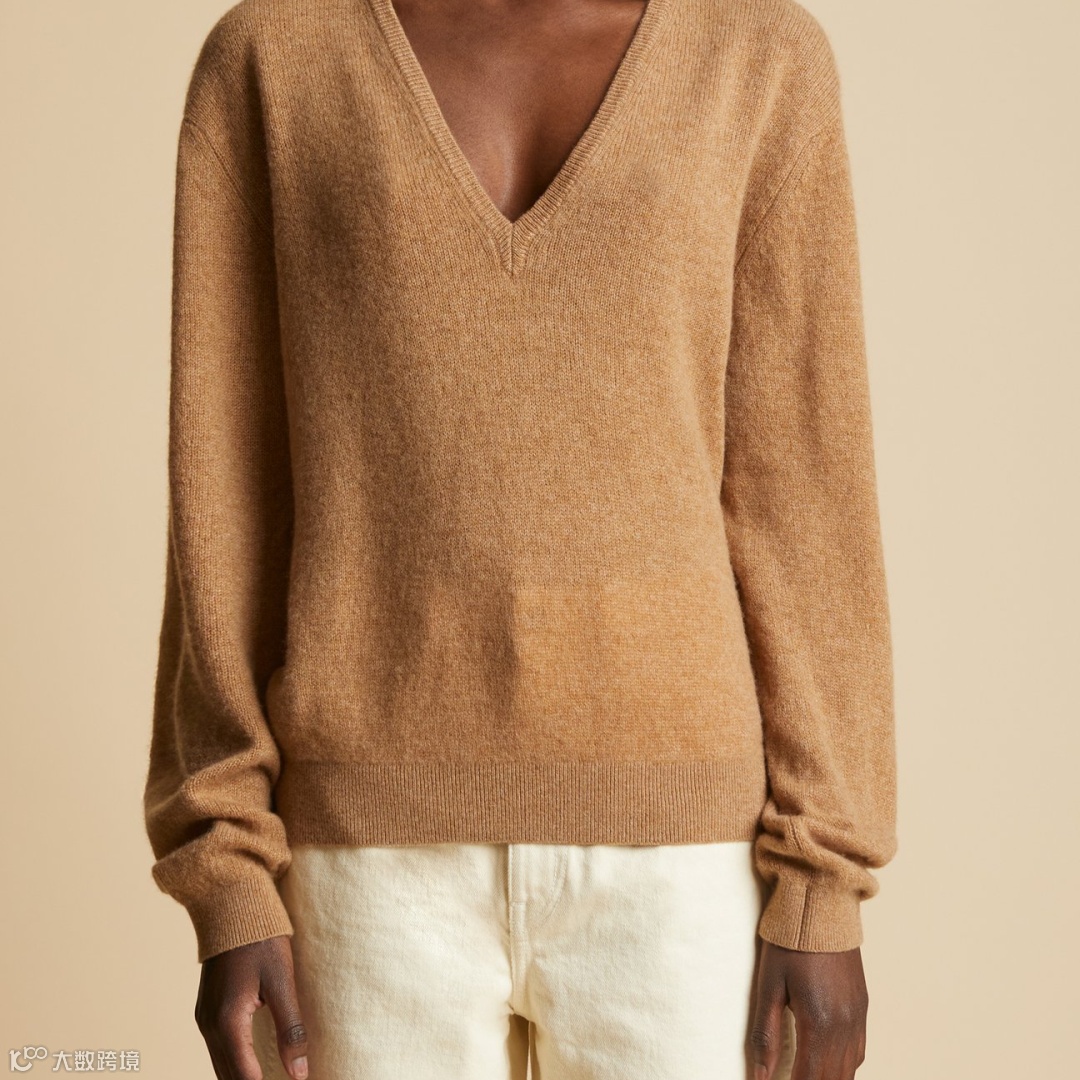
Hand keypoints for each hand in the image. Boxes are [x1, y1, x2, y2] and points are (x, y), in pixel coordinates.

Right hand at [195, 935, 309, 1079]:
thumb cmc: (261, 941)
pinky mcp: (206, 1011)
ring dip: (242, 1077)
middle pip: (229, 1077)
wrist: (232, 909)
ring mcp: (204, 1018)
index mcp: (228, 1022)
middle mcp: (209, 1026)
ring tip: (267, 1077)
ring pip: (221, 1066)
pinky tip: (252, 1066)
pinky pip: (218, 1050)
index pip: (245, 1077)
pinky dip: (234, 1063)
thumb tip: (298, 1072)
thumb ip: (290, 1029)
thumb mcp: (282, 983)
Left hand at [749, 939, 868, 1079]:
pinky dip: (844, 1066)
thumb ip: (765, 1035)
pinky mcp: (862, 1006)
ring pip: (848, 1070)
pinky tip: (830, 1066)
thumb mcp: (769, 985)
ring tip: (807, 1077)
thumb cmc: (790, 942)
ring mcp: (857, 1017)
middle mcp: (844, 1026)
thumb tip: (759, 1076)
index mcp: (818, 1024)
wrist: (822, 905)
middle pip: (831, 1079)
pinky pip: (858, 1051)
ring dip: (829, 1079)